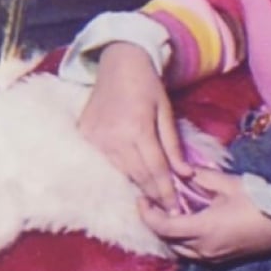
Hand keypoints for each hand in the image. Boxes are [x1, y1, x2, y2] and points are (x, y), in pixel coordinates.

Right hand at [78, 42, 189, 211]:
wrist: (118, 61)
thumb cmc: (147, 84)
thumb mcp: (165, 110)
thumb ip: (173, 144)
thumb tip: (185, 174)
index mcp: (137, 128)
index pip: (155, 169)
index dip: (166, 191)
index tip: (176, 208)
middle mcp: (114, 137)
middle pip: (137, 175)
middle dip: (153, 193)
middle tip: (167, 209)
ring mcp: (96, 137)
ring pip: (120, 171)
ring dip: (137, 185)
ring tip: (152, 198)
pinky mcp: (85, 135)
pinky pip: (105, 160)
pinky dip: (119, 170)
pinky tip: (130, 177)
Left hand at [139, 167, 270, 262]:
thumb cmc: (259, 201)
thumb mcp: (228, 183)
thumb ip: (201, 178)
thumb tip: (183, 173)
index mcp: (203, 229)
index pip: (163, 227)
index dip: (148, 214)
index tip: (141, 198)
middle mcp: (204, 249)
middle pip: (168, 241)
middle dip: (156, 223)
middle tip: (151, 203)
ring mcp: (214, 257)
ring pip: (180, 250)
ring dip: (170, 234)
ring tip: (168, 212)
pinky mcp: (222, 259)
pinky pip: (193, 253)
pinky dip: (183, 240)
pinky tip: (187, 223)